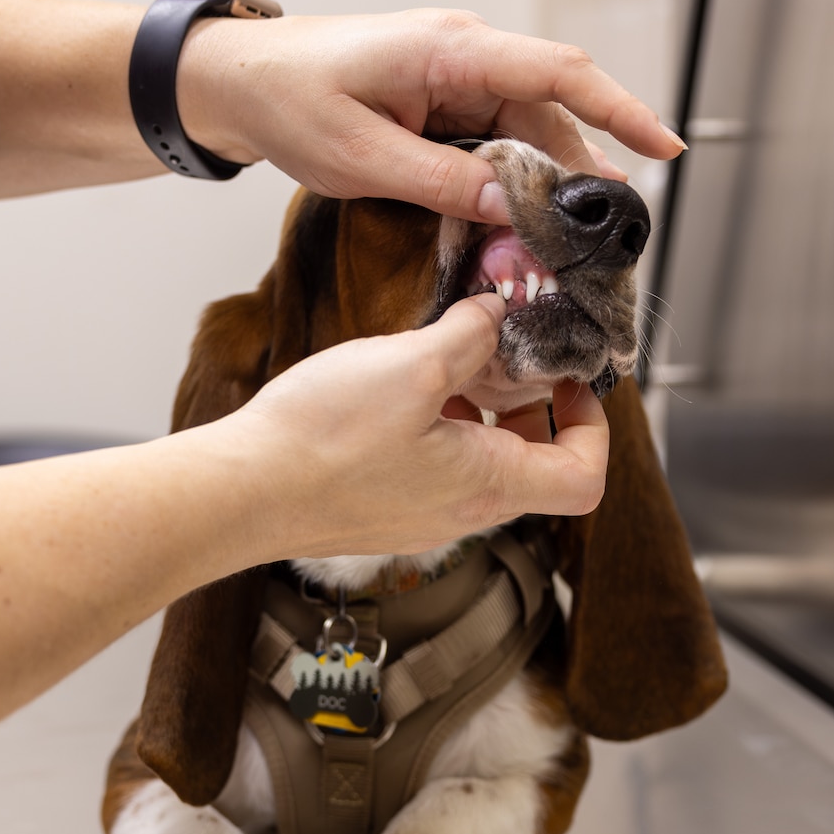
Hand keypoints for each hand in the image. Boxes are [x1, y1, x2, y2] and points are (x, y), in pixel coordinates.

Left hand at [175, 10, 684, 223]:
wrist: (238, 80)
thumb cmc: (290, 102)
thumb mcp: (362, 156)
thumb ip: (442, 183)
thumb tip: (514, 209)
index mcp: (453, 50)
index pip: (559, 73)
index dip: (620, 111)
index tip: (665, 150)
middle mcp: (465, 55)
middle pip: (551, 113)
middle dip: (585, 172)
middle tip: (607, 239)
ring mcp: (456, 77)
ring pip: (526, 132)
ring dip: (548, 184)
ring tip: (572, 243)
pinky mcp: (443, 101)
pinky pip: (496, 140)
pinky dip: (513, 180)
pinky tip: (522, 221)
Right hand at [216, 294, 607, 559]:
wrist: (241, 491)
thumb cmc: (321, 441)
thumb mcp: (414, 363)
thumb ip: (470, 334)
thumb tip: (497, 314)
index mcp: (489, 485)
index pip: (584, 477)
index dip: (593, 427)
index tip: (568, 383)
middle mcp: (461, 514)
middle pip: (535, 469)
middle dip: (531, 410)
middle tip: (506, 362)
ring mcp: (419, 520)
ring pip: (479, 467)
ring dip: (479, 415)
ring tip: (444, 366)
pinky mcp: (379, 513)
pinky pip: (431, 472)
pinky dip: (435, 430)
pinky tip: (394, 392)